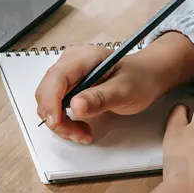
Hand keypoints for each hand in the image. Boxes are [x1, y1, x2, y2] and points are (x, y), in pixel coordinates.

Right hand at [34, 32, 193, 143]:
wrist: (147, 76)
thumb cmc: (140, 79)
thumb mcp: (125, 90)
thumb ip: (100, 98)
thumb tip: (75, 106)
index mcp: (82, 58)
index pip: (55, 78)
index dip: (51, 103)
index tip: (57, 124)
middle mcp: (68, 63)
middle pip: (46, 93)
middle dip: (57, 118)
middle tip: (79, 135)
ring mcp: (66, 75)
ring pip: (47, 103)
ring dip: (60, 124)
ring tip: (83, 133)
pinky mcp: (67, 87)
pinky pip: (55, 107)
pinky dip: (64, 122)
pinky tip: (80, 128)